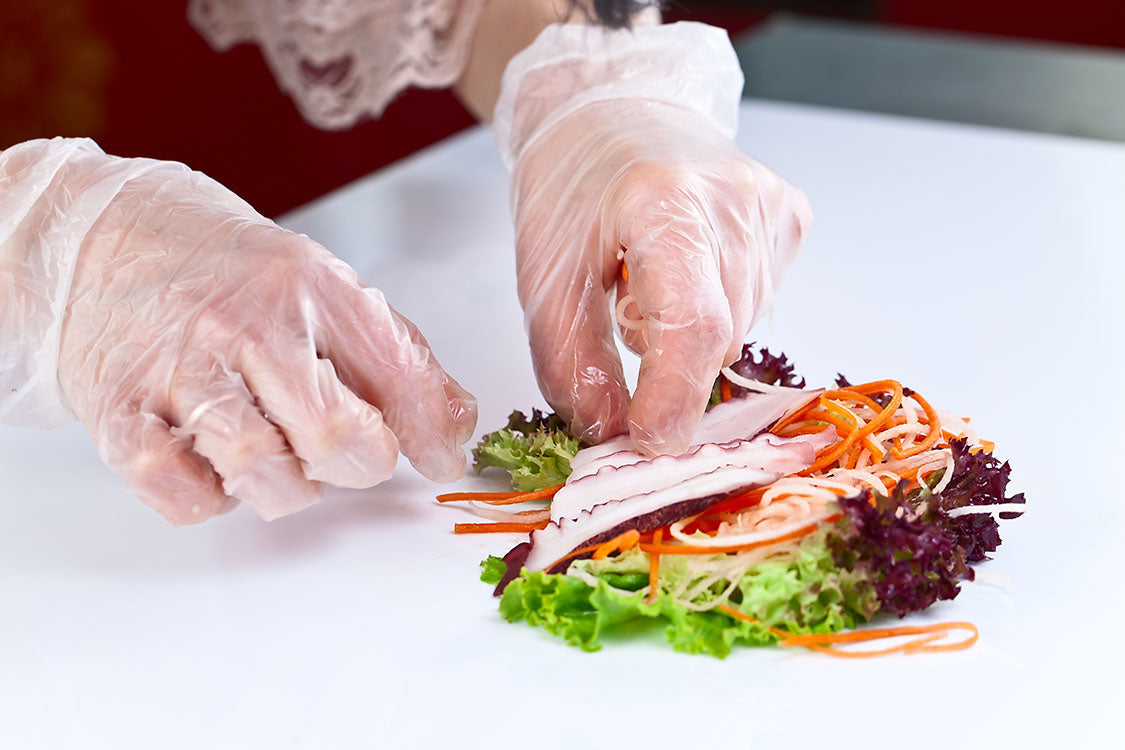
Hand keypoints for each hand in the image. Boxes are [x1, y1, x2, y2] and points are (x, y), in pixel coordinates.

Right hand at [58, 164, 475, 523]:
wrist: (102, 235)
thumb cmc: (228, 271)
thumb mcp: (323, 286)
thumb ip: (396, 356)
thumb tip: (453, 432)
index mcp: (310, 286)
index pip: (397, 377)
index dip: (430, 434)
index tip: (438, 458)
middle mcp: (245, 324)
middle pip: (333, 434)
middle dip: (356, 465)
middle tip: (342, 451)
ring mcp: (178, 367)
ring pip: (260, 469)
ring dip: (285, 487)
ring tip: (279, 455)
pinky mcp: (120, 410)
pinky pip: (183, 493)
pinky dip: (212, 498)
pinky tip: (218, 466)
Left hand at [513, 99, 810, 454]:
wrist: (614, 109)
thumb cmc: (573, 185)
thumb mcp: (544, 275)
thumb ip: (573, 362)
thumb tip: (613, 435)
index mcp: (664, 202)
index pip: (692, 326)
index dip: (673, 398)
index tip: (647, 441)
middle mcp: (735, 201)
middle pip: (716, 338)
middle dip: (667, 362)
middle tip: (621, 316)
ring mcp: (772, 208)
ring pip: (740, 330)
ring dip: (690, 334)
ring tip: (650, 279)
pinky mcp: (791, 218)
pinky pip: (758, 304)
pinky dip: (716, 308)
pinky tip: (686, 270)